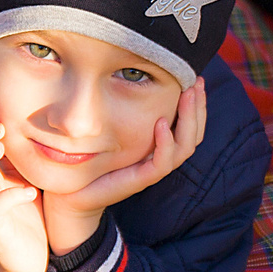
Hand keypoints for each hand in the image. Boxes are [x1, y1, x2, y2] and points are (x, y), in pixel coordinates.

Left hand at [36, 79, 209, 246]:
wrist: (73, 194)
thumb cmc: (93, 159)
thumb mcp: (113, 129)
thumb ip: (126, 111)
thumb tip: (131, 77)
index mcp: (159, 146)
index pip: (190, 126)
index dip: (197, 103)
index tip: (197, 78)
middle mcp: (161, 157)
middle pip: (194, 134)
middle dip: (198, 107)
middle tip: (198, 82)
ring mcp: (152, 170)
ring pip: (185, 147)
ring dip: (188, 120)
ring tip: (187, 96)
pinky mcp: (141, 180)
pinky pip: (162, 163)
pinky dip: (165, 143)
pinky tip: (161, 123)